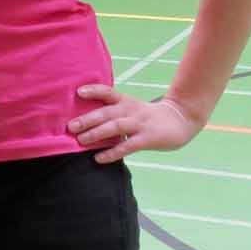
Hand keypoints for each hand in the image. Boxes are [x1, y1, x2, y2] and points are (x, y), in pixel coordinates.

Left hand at [69, 87, 204, 161]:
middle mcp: (131, 110)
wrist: (180, 120)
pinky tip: (99, 158)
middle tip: (70, 126)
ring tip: (81, 140)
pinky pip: (127, 146)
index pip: (108, 92)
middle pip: (107, 112)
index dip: (94, 91)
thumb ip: (113, 111)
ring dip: (96, 133)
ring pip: (115, 127)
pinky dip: (112, 153)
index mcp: (126, 101)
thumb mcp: (132, 107)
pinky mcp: (147, 139)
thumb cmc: (149, 116)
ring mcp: (139, 124)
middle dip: (87, 119)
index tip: (78, 92)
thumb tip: (86, 120)